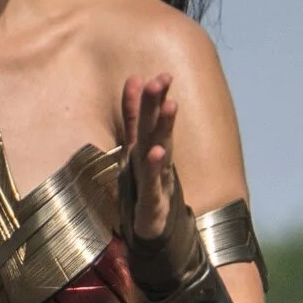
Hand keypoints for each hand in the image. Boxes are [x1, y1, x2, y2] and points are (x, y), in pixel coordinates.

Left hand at [119, 73, 181, 238]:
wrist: (153, 227)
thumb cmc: (145, 182)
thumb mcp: (133, 147)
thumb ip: (132, 116)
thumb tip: (133, 80)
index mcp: (144, 147)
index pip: (146, 118)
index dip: (149, 98)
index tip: (157, 75)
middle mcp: (154, 158)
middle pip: (154, 128)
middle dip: (157, 103)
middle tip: (162, 79)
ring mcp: (156, 178)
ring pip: (160, 149)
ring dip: (165, 127)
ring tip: (170, 105)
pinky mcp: (153, 199)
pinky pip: (153, 180)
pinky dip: (155, 166)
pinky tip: (156, 152)